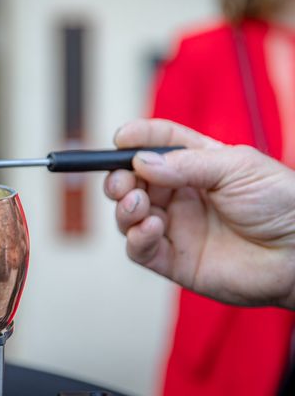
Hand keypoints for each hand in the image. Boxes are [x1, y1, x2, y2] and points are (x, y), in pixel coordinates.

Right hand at [104, 118, 294, 308]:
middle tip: (122, 181)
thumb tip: (139, 162)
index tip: (121, 138)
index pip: (158, 144)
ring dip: (124, 207)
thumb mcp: (236, 167)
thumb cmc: (281, 203)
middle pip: (133, 181)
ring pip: (129, 214)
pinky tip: (151, 227)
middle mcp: (181, 194)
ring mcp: (176, 227)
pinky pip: (139, 249)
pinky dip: (136, 237)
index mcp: (197, 164)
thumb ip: (186, 164)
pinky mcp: (173, 260)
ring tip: (139, 204)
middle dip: (119, 178)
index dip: (137, 139)